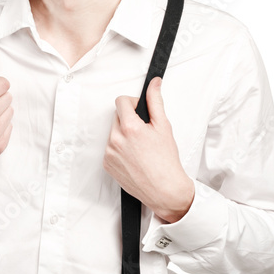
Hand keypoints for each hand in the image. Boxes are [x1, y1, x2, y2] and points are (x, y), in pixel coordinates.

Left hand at [103, 77, 194, 222]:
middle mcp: (115, 139)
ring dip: (124, 135)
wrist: (164, 189)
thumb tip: (154, 83)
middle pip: (117, 116)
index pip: (121, 101)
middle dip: (129, 120)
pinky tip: (134, 157)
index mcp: (129, 127)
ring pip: (114, 132)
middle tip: (144, 133)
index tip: (140, 111)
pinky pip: (110, 148)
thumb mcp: (164, 127)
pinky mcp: (107, 164)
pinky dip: (119, 149)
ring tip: (140, 147)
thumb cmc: (166, 161)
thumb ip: (155, 101)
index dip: (132, 103)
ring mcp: (109, 152)